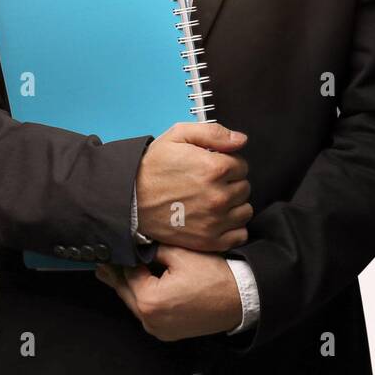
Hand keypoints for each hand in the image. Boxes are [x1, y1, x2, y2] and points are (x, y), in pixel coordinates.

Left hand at [95, 245, 242, 340]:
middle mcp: (150, 320)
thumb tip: (136, 243)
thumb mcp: (181, 254)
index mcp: (149, 301)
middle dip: (117, 275)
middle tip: (103, 263)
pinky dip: (144, 298)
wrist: (240, 300)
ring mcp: (159, 330)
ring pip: (136, 304)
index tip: (110, 250)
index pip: (126, 274)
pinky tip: (142, 285)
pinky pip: (148, 313)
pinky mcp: (168, 333)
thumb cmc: (214, 277)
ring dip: (130, 287)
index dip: (120, 259)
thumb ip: (153, 249)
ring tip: (120, 271)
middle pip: (126, 292)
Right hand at [135, 122, 251, 251]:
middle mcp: (218, 196)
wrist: (131, 198)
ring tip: (213, 200)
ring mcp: (215, 221)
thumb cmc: (152, 167)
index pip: (242, 165)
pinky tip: (218, 219)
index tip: (213, 166)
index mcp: (214, 168)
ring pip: (244, 210)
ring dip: (234, 205)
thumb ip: (213, 133)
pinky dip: (233, 228)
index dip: (228, 163)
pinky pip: (239, 235)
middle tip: (209, 183)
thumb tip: (241, 139)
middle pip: (244, 187)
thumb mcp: (178, 136)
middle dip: (231, 183)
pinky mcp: (209, 240)